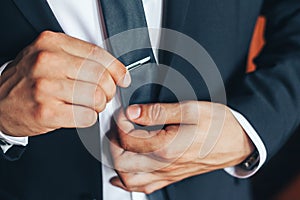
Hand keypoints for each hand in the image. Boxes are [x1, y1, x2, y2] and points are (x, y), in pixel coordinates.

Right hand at [0, 31, 129, 136]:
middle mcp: (47, 61)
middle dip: (108, 91)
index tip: (123, 78)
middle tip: (102, 96)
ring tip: (89, 106)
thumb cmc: (29, 80)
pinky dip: (89, 118)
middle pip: (100, 77)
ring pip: (96, 98)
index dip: (117, 69)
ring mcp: (45, 87)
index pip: (98, 54)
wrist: (0, 102)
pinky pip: (87, 117)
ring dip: (98, 106)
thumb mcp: (51, 57)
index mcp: (51, 43)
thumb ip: (81, 59)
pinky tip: (79, 115)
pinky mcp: (45, 112)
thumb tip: (117, 73)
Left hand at [109, 101, 253, 193]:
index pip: (128, 138)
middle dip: (112, 142)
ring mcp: (167, 174)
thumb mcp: (190, 109)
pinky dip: (128, 182)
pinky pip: (144, 188)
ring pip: (129, 180)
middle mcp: (164, 165)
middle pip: (122, 162)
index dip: (120, 122)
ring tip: (118, 145)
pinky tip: (124, 174)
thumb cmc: (219, 125)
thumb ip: (158, 112)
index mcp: (166, 147)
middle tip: (118, 127)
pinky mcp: (172, 177)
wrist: (238, 141)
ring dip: (117, 162)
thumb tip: (134, 112)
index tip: (124, 113)